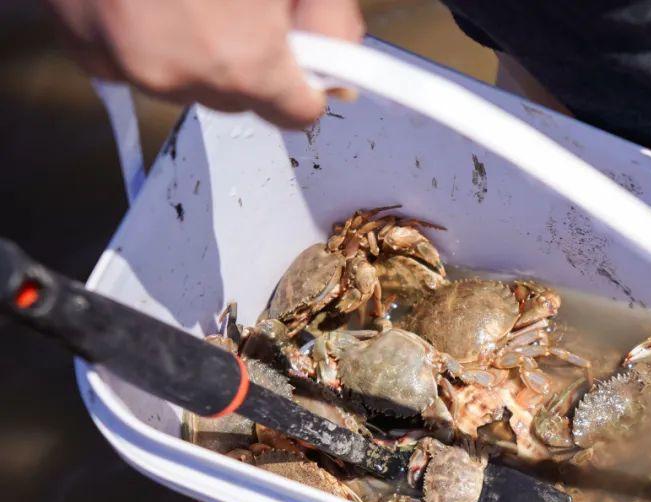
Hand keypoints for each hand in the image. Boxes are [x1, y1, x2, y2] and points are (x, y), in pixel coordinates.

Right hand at [44, 0, 363, 127]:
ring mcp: (123, 62)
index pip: (297, 112)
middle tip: (240, 4)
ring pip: (183, 82)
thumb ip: (327, 17)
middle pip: (238, 98)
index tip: (303, 60)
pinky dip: (142, 37)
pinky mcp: (83, 44)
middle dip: (246, 59)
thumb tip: (338, 63)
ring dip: (193, 49)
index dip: (304, 80)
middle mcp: (178, 73)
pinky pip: (127, 63)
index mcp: (243, 60)